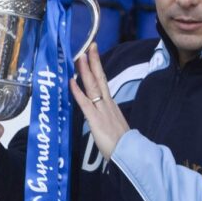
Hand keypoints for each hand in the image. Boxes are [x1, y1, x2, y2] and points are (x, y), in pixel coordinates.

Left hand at [69, 42, 129, 159]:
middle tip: (89, 46)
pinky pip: (85, 103)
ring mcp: (102, 110)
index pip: (103, 82)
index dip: (98, 68)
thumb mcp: (114, 125)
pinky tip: (71, 81)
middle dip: (94, 62)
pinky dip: (77, 91)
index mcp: (111, 105)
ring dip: (85, 71)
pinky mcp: (96, 120)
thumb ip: (107, 117)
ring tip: (80, 57)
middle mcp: (108, 104)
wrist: (130, 154)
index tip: (93, 54)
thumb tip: (101, 115)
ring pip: (93, 87)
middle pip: (100, 79)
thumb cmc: (123, 144)